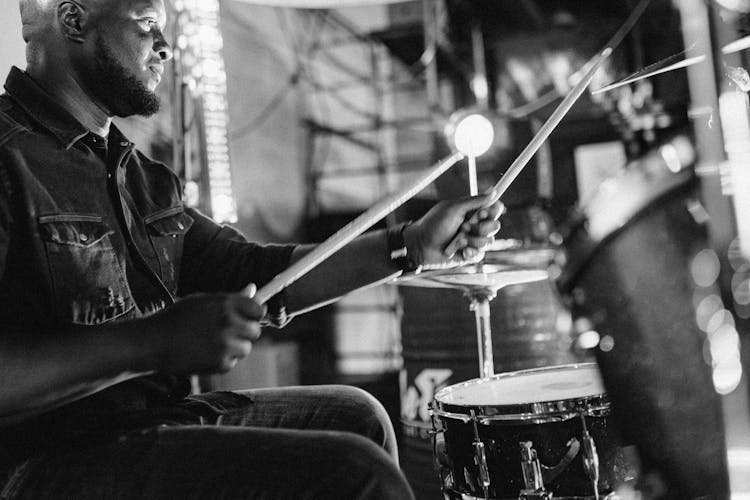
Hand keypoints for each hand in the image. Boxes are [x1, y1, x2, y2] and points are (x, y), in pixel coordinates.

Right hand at [142, 284, 264, 374]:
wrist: (154, 342)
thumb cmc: (177, 318)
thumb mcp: (203, 302)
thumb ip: (230, 299)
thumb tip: (253, 288)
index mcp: (225, 304)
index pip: (258, 310)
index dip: (255, 314)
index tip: (250, 317)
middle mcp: (228, 323)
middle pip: (255, 331)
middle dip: (245, 333)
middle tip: (230, 333)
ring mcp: (225, 345)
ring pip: (245, 348)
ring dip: (234, 348)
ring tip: (212, 344)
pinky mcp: (220, 363)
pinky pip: (231, 362)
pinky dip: (222, 360)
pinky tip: (204, 354)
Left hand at [404, 191, 503, 269]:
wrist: (421, 246)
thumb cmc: (433, 224)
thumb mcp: (453, 209)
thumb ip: (474, 201)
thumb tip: (494, 190)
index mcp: (472, 211)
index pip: (494, 209)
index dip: (493, 211)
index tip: (481, 213)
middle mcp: (475, 225)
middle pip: (495, 226)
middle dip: (481, 228)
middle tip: (464, 227)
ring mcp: (473, 241)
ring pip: (489, 242)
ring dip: (472, 241)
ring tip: (457, 241)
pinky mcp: (469, 255)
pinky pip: (481, 255)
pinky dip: (470, 252)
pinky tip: (460, 252)